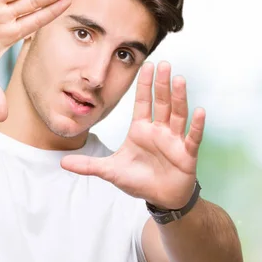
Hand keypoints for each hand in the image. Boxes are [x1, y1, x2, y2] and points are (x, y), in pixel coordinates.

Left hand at [61, 61, 204, 208]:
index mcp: (141, 129)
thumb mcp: (110, 171)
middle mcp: (159, 130)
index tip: (146, 65)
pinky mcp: (186, 153)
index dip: (144, 85)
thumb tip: (62, 162)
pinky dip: (196, 125)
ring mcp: (174, 139)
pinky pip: (192, 136)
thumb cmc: (138, 181)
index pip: (142, 102)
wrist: (161, 198)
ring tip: (179, 79)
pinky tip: (199, 110)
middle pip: (161, 102)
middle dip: (161, 84)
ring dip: (179, 97)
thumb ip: (88, 165)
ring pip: (177, 114)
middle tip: (163, 63)